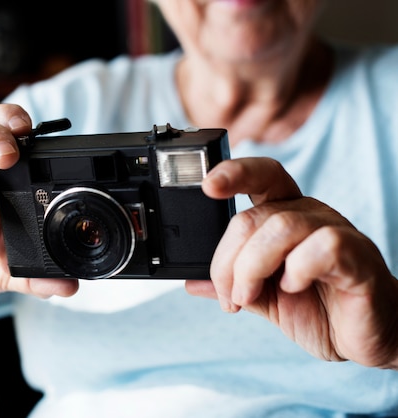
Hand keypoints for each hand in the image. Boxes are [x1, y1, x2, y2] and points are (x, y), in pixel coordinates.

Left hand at [187, 157, 397, 368]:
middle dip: (228, 262)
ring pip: (282, 227)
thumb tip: (190, 283)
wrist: (367, 337)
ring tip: (249, 297)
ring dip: (253, 267)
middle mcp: (309, 216)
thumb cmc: (318, 309)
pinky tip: (294, 288)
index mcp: (285, 216)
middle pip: (254, 217)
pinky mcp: (357, 258)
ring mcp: (336, 233)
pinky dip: (298, 269)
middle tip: (230, 296)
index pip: (261, 176)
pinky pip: (323, 246)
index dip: (234, 173)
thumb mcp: (262, 298)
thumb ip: (231, 285)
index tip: (207, 185)